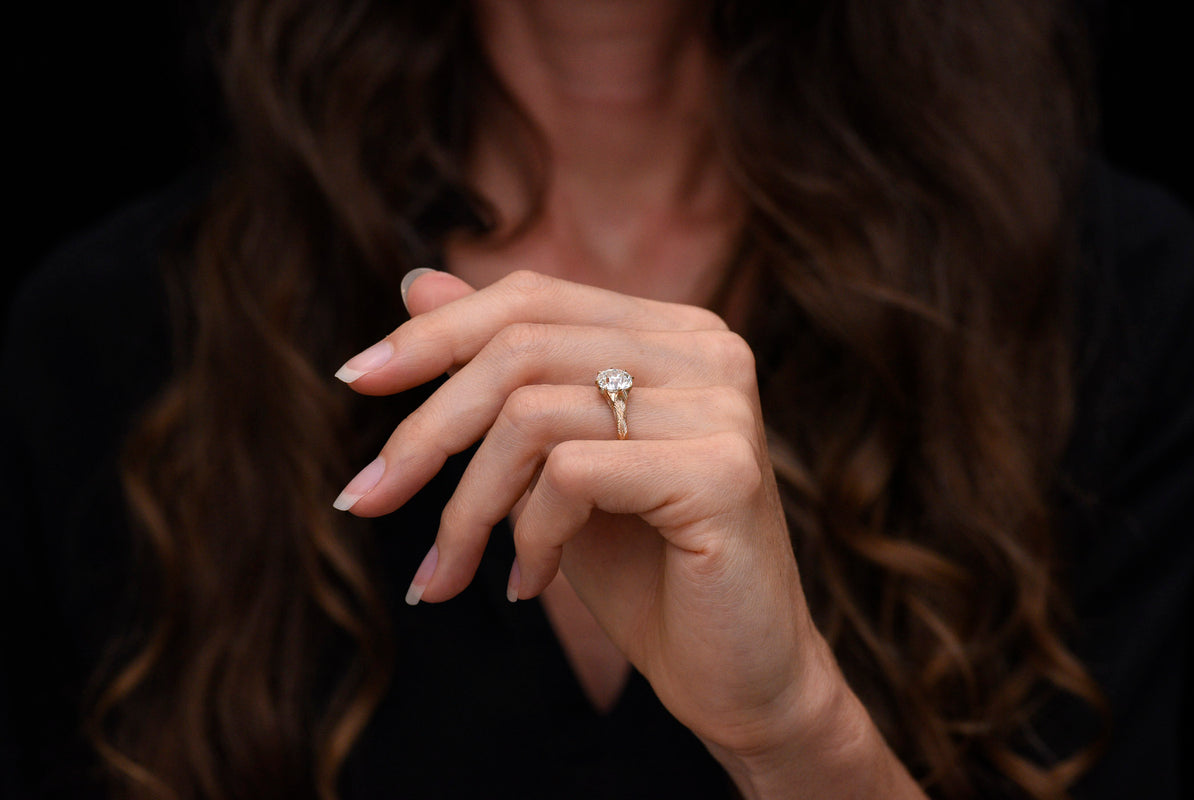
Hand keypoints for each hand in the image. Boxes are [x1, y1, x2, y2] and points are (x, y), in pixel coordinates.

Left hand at [333, 269, 921, 796]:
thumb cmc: (643, 569)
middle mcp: (707, 349)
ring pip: (533, 414)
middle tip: (364, 499)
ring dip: (467, 506)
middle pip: (520, 348)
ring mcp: (721, 405)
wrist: (738, 676)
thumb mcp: (550, 463)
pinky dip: (528, 537)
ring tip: (450, 572)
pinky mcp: (723, 470)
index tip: (353, 379)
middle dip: (425, 430)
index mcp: (672, 332)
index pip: (531, 298)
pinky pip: (571, 475)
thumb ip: (498, 373)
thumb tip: (413, 279)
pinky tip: (528, 585)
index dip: (435, 333)